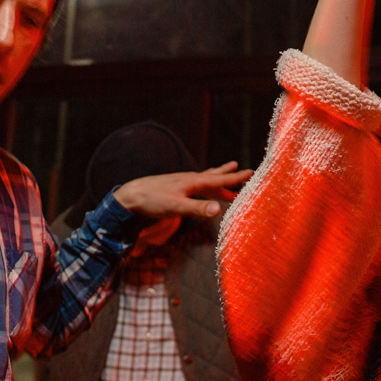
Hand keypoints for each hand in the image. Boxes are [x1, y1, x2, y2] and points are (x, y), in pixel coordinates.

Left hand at [113, 161, 253, 220]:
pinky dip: (205, 186)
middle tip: (244, 171)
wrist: (130, 196)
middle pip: (213, 177)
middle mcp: (188, 180)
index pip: (218, 180)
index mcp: (192, 182)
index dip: (234, 178)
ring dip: (218, 181)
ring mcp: (181, 183)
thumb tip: (219, 209)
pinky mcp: (174, 189)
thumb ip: (198, 208)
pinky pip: (196, 186)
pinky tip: (202, 189)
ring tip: (228, 176)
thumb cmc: (152, 201)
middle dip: (229, 176)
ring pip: (205, 181)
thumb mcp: (176, 207)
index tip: (251, 172)